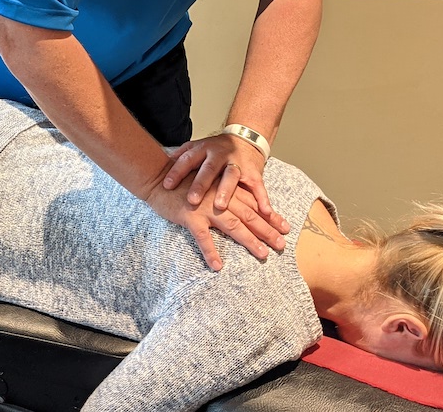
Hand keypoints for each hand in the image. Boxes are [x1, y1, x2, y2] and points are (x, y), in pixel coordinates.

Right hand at [144, 171, 287, 270]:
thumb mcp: (208, 182)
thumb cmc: (182, 180)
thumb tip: (240, 207)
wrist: (157, 176)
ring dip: (249, 241)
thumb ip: (224, 192)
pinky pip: (202, 237)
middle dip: (267, 231)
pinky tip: (217, 266)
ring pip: (233, 226)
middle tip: (282, 244)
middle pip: (249, 216)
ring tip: (262, 254)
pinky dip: (210, 251)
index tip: (285, 227)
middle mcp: (221, 198)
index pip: (254, 204)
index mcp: (226, 190)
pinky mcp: (190, 216)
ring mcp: (206, 207)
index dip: (270, 216)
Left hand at [164, 133, 277, 217]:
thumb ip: (180, 157)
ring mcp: (237, 163)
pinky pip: (257, 186)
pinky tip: (263, 211)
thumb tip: (162, 163)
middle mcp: (220, 155)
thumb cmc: (214, 151)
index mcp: (203, 149)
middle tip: (192, 200)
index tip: (167, 185)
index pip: (187, 159)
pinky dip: (262, 199)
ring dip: (226, 191)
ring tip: (220, 206)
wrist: (244, 139)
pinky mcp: (253, 172)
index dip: (176, 172)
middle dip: (201, 184)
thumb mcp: (196, 149)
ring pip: (231, 176)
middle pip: (209, 169)